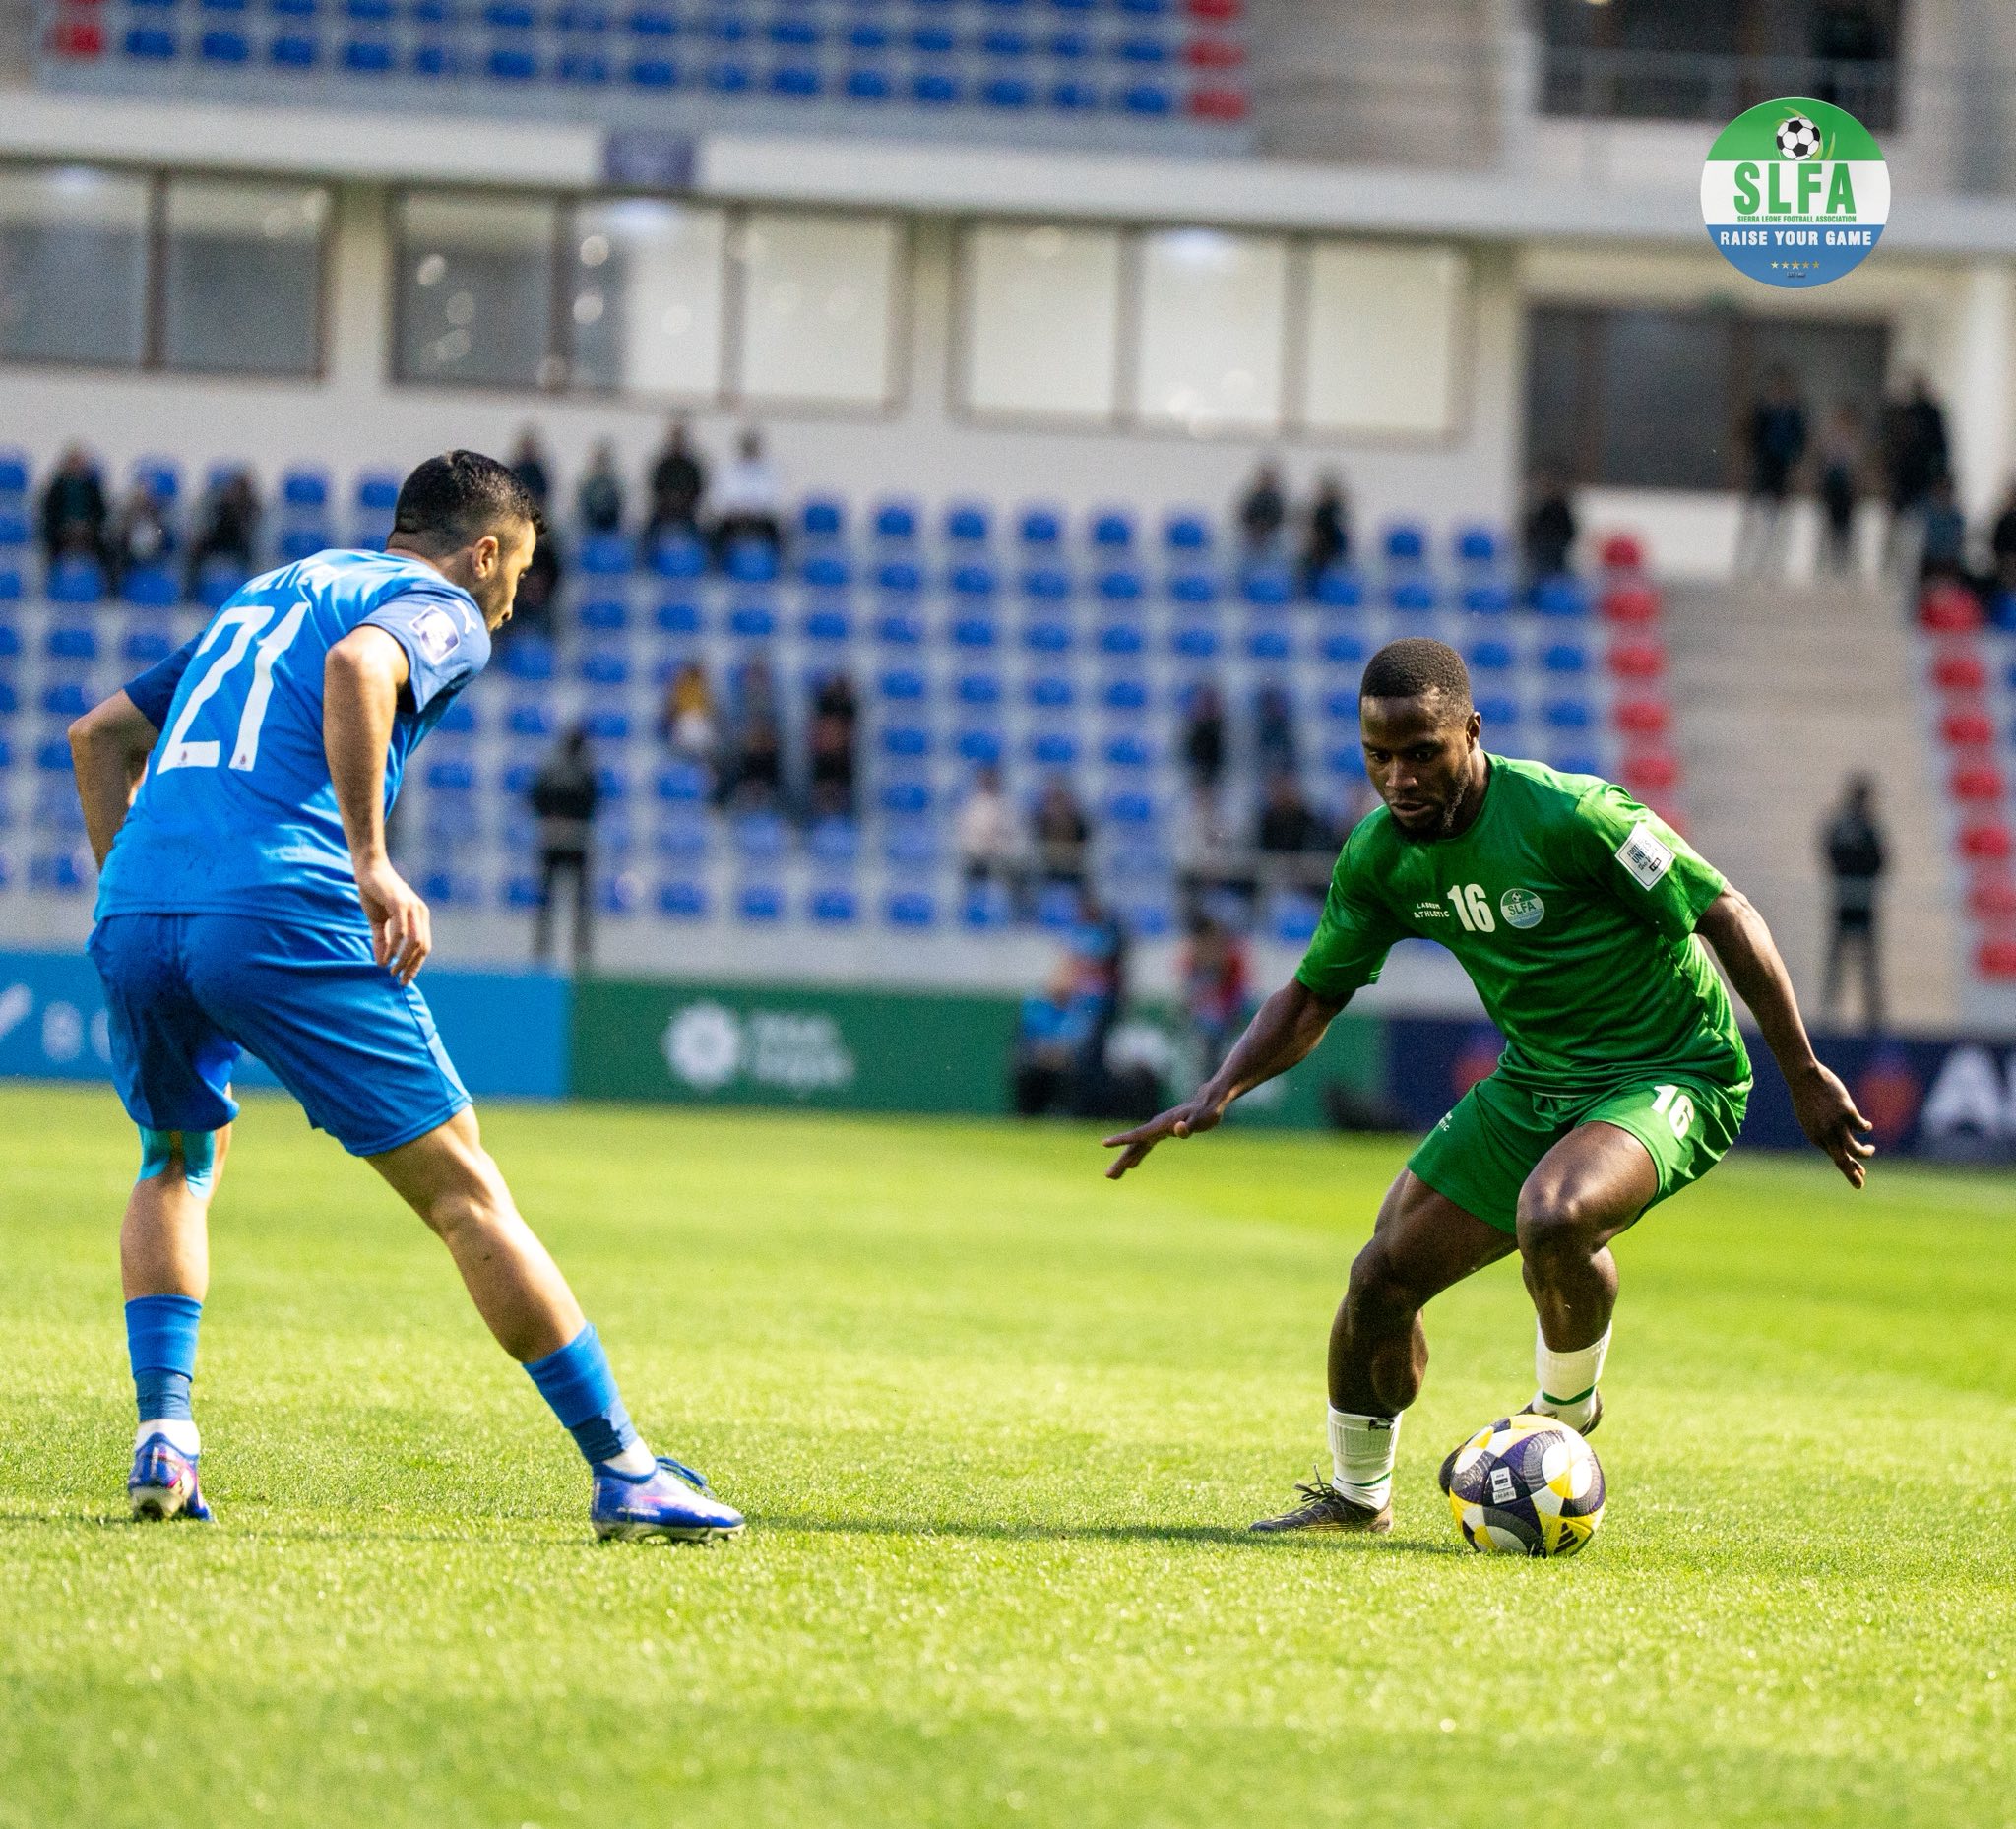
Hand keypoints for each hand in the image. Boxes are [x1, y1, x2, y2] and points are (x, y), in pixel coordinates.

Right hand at [355, 855, 431, 986]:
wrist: (368, 869)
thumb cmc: (375, 893)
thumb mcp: (378, 921)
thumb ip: (382, 940)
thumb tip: (381, 962)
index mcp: (419, 917)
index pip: (424, 946)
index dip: (416, 964)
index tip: (405, 979)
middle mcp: (420, 912)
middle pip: (422, 947)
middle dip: (412, 966)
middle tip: (399, 980)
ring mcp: (412, 907)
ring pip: (414, 941)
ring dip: (403, 959)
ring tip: (391, 970)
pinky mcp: (400, 903)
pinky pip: (401, 931)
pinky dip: (394, 947)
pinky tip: (386, 956)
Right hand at [1103, 1091, 1225, 1179]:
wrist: (1208, 1103)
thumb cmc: (1205, 1112)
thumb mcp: (1199, 1120)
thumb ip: (1189, 1126)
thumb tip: (1179, 1129)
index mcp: (1160, 1126)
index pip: (1137, 1135)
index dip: (1121, 1140)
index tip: (1104, 1143)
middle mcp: (1155, 1127)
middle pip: (1133, 1145)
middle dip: (1120, 1160)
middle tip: (1109, 1176)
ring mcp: (1158, 1130)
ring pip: (1137, 1147)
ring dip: (1125, 1160)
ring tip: (1114, 1175)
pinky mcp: (1163, 1133)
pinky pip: (1145, 1146)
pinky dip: (1137, 1155)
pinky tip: (1132, 1165)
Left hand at [1790, 1060, 1873, 1187]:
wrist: (1804, 1077)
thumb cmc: (1807, 1097)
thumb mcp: (1811, 1118)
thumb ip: (1823, 1131)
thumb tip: (1839, 1141)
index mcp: (1815, 1136)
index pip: (1834, 1157)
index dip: (1849, 1166)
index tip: (1859, 1172)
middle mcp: (1825, 1134)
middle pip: (1840, 1160)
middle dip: (1851, 1174)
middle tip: (1860, 1185)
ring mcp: (1836, 1124)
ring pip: (1854, 1148)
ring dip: (1865, 1153)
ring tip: (1871, 1150)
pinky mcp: (1847, 1112)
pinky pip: (1861, 1127)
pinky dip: (1866, 1129)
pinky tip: (1867, 1127)